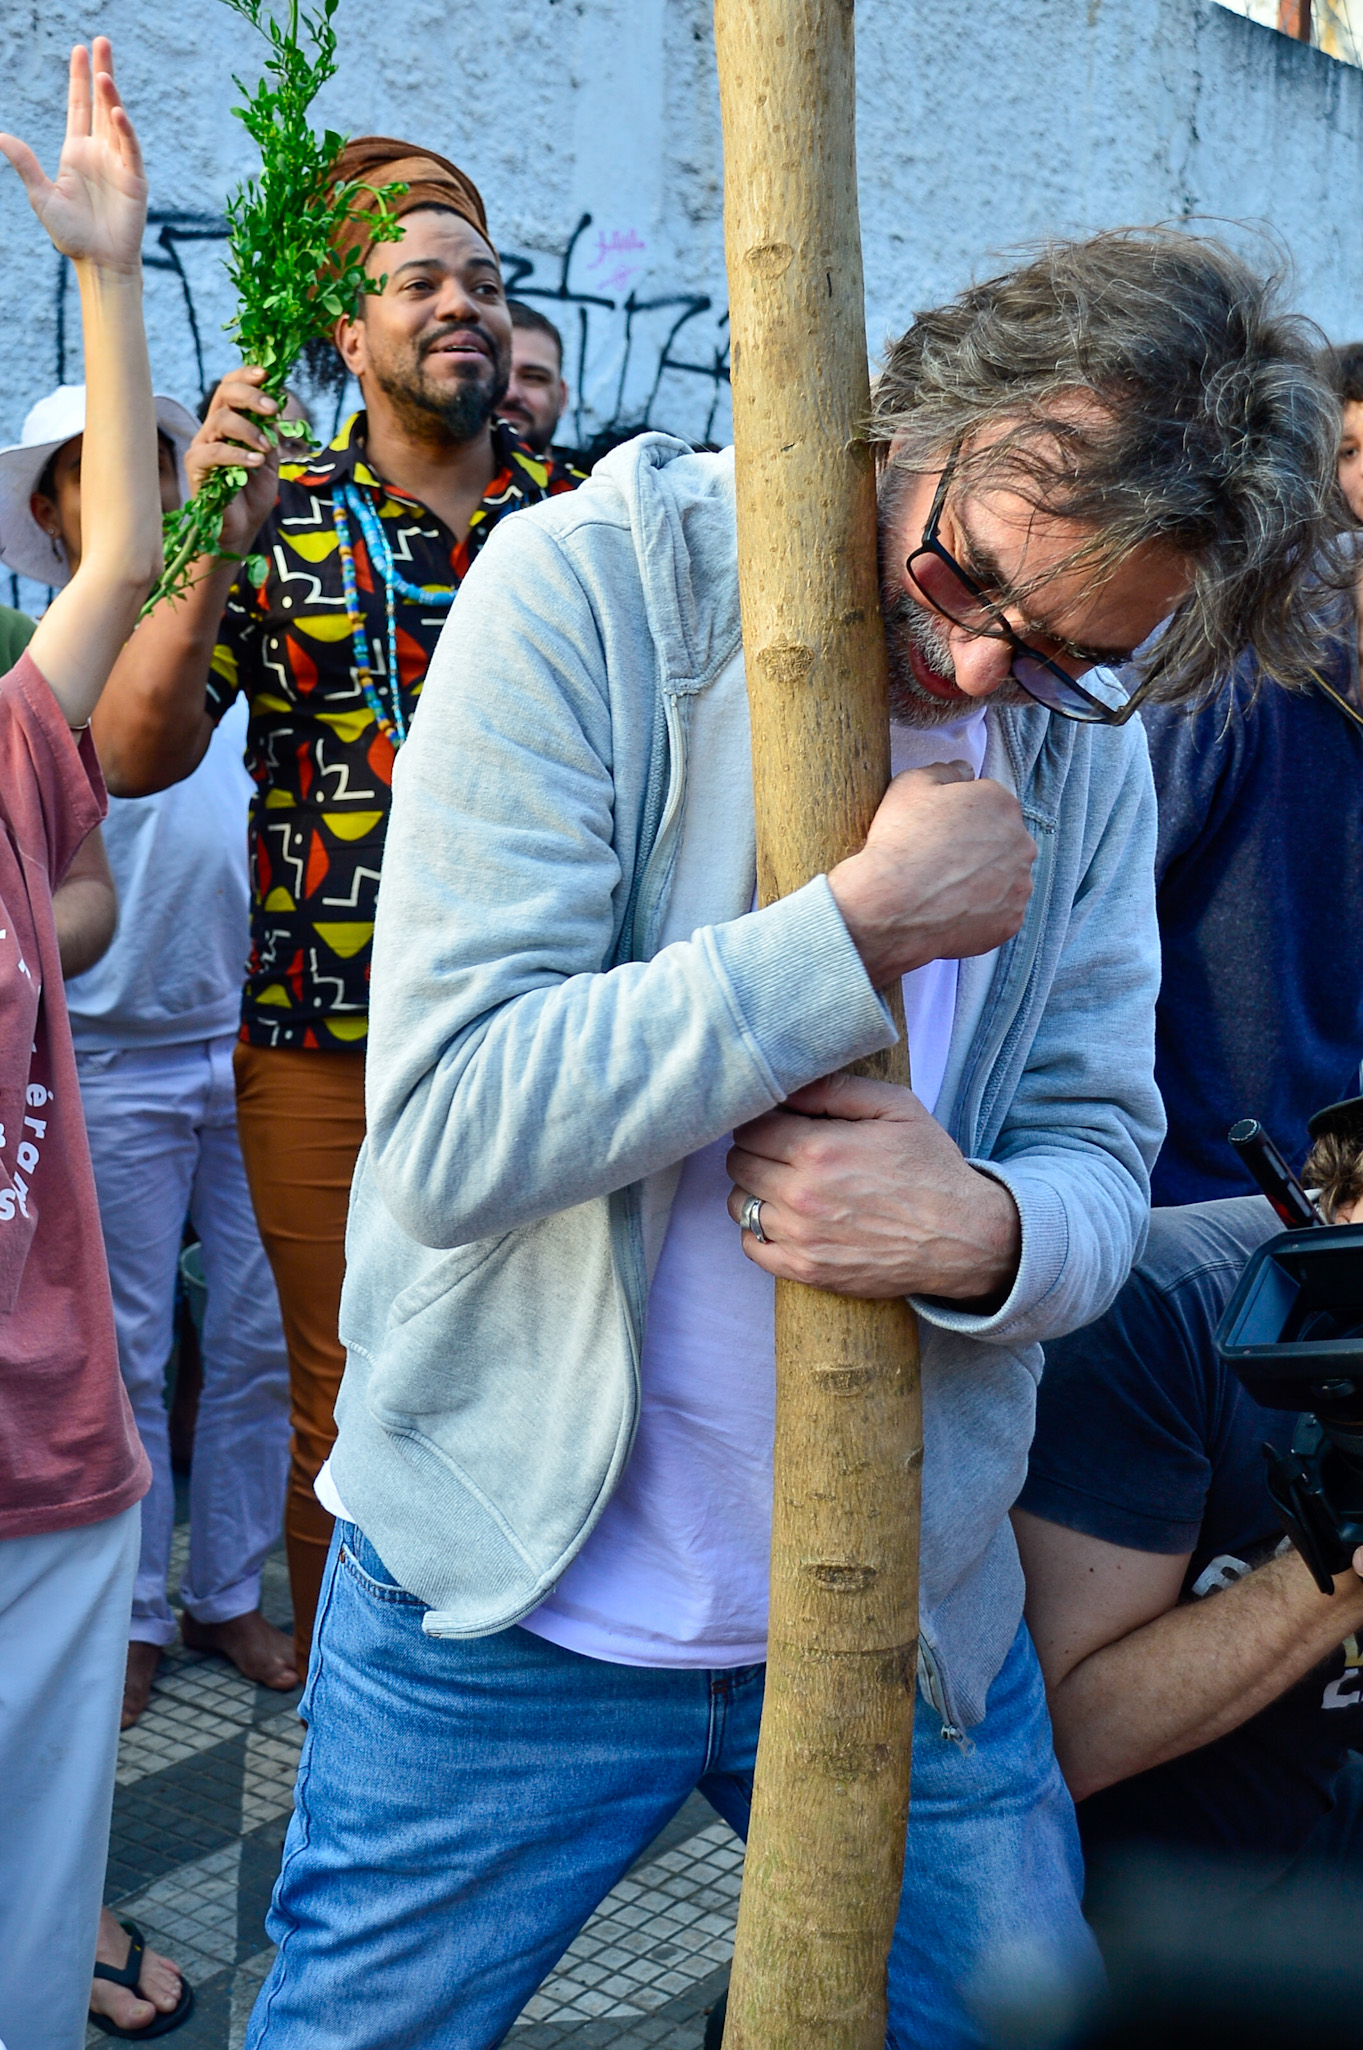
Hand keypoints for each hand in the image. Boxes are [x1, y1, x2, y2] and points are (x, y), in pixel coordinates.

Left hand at [0, 40, 145, 270]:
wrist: (98, 263)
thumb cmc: (71, 234)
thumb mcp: (41, 196)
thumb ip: (24, 164)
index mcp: (76, 152)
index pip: (78, 107)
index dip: (79, 79)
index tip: (79, 50)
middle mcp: (99, 152)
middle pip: (100, 104)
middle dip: (101, 72)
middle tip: (101, 41)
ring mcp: (119, 164)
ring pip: (116, 121)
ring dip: (111, 96)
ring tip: (104, 72)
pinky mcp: (134, 180)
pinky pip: (130, 149)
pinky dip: (125, 130)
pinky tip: (117, 112)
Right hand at [187, 367, 281, 552]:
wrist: (240, 529)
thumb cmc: (252, 495)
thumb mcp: (269, 460)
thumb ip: (270, 433)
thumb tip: (277, 405)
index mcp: (229, 423)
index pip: (231, 387)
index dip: (246, 376)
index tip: (267, 374)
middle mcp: (213, 429)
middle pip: (224, 393)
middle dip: (251, 396)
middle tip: (272, 409)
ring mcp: (202, 446)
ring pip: (220, 420)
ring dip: (249, 430)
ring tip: (266, 449)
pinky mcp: (196, 467)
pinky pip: (214, 452)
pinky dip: (238, 454)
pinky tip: (255, 462)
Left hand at [725, 1073, 1021, 1301]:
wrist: (962, 1237)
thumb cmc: (930, 1167)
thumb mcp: (896, 1107)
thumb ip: (836, 1089)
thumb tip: (787, 1085)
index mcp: (819, 1150)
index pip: (750, 1129)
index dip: (760, 1121)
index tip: (777, 1123)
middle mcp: (801, 1195)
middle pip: (739, 1165)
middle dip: (754, 1151)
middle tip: (780, 1151)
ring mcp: (801, 1238)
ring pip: (739, 1205)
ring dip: (754, 1190)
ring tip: (783, 1184)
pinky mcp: (807, 1270)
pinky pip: (752, 1247)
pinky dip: (757, 1231)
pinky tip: (784, 1219)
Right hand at [828, 762, 1035, 989]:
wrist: (889, 905)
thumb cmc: (899, 842)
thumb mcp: (910, 785)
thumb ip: (945, 771)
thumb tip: (964, 770)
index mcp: (1001, 803)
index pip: (988, 805)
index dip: (961, 819)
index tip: (939, 833)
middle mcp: (1022, 842)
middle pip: (1002, 841)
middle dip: (978, 849)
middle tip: (942, 862)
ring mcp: (1020, 885)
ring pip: (1004, 879)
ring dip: (983, 881)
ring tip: (945, 890)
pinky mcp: (1011, 921)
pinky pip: (999, 914)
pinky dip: (981, 914)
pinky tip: (951, 912)